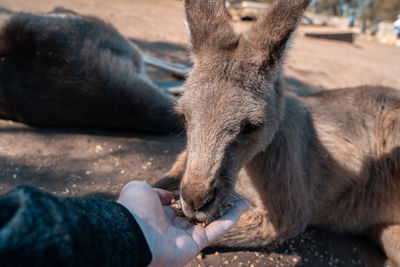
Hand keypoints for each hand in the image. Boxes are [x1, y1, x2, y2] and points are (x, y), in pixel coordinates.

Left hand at [117, 181, 249, 266]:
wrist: (132, 231)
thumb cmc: (133, 209)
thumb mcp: (140, 189)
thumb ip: (157, 191)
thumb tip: (169, 197)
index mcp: (162, 214)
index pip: (184, 205)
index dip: (197, 196)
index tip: (209, 187)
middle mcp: (175, 227)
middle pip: (201, 214)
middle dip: (216, 204)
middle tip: (231, 194)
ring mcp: (187, 237)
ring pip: (212, 222)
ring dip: (229, 212)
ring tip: (244, 201)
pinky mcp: (196, 244)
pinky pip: (216, 230)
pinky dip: (230, 219)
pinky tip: (242, 208)